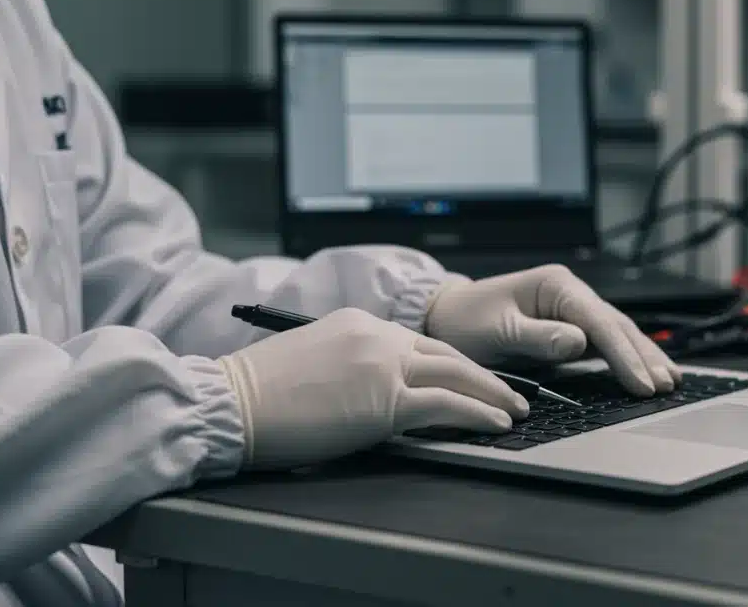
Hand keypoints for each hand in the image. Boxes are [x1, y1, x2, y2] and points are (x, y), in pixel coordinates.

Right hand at [219, 307, 528, 468]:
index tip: (471, 376)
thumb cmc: (259, 394)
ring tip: (514, 409)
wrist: (232, 403)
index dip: (451, 362)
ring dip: (492, 394)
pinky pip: (446, 405)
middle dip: (483, 375)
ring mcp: (383, 366)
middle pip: (447, 353)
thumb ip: (348, 365)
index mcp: (358, 323)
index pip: (418, 341)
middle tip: (509, 391)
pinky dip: (477, 414)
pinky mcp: (385, 401)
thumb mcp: (310, 361)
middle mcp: (376, 336)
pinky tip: (494, 423)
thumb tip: (369, 391)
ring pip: (456, 374)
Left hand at [425, 265, 678, 396]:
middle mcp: (570, 293)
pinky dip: (629, 358)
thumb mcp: (498, 331)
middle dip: (643, 356)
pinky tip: (649, 372)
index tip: (641, 382)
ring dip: (644, 357)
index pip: (598, 323)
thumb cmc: (467, 321)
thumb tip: (579, 343)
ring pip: (618, 334)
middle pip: (616, 326)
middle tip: (666, 386)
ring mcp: (573, 310)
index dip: (622, 354)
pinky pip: (606, 344)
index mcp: (556, 285)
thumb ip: (538, 337)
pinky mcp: (571, 328)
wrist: (446, 316)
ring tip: (672, 381)